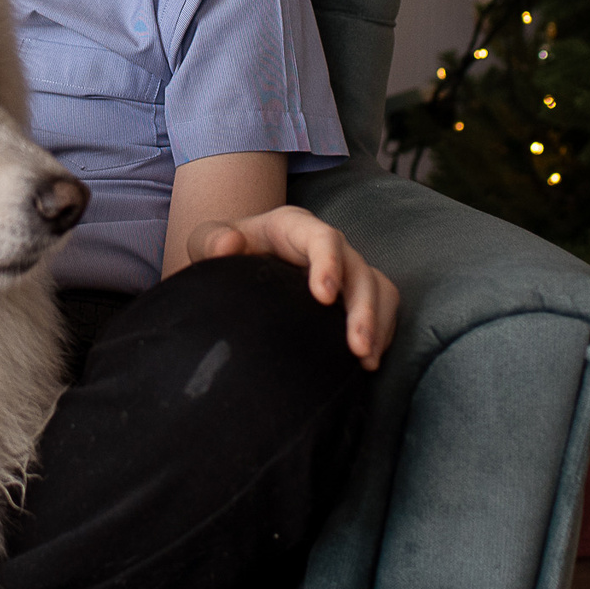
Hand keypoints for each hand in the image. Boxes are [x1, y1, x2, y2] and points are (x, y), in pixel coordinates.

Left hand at [185, 205, 398, 368]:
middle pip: (358, 268)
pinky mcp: (352, 291)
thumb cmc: (225, 248)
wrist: (239, 259)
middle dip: (362, 307)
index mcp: (294, 226)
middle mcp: (327, 245)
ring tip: (366, 360)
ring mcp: (344, 268)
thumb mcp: (207, 240)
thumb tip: (229, 244)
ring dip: (378, 323)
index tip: (324, 297)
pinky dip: (381, 331)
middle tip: (356, 346)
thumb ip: (211, 240)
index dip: (329, 263)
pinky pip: (381, 305)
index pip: (322, 238)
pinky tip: (368, 362)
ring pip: (377, 287)